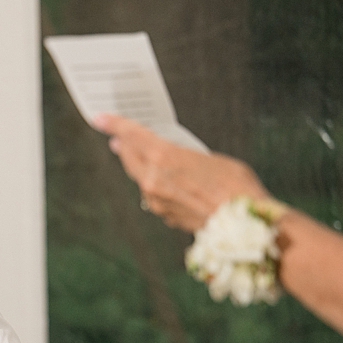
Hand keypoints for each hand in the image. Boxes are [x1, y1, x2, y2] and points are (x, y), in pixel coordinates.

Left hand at [94, 114, 268, 231]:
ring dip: (139, 166)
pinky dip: (155, 184)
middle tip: (118, 138)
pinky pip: (153, 194)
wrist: (242, 223)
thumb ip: (185, 156)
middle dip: (124, 145)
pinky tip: (163, 181)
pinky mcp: (163, 214)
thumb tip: (175, 161)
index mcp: (165, 157)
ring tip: (138, 155)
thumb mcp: (211, 158)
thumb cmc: (235, 186)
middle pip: (130, 158)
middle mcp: (153, 180)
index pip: (133, 136)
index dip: (115, 125)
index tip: (100, 119)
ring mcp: (156, 200)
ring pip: (140, 178)